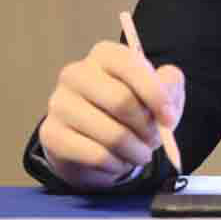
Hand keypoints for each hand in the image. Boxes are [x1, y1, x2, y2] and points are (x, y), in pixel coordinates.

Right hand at [38, 40, 184, 188]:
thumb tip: (166, 103)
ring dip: (135, 151)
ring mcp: (59, 104)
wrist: (95, 139)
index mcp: (105, 55)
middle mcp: (76, 74)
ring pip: (111, 134)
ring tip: (141, 153)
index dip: (156, 94)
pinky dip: (116, 164)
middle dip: (147, 127)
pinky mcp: (51, 135)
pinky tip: (120, 162)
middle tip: (155, 140)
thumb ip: (169, 85)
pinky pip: (94, 155)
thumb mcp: (158, 89)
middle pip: (121, 101)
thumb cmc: (132, 107)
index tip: (169, 119)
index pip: (130, 66)